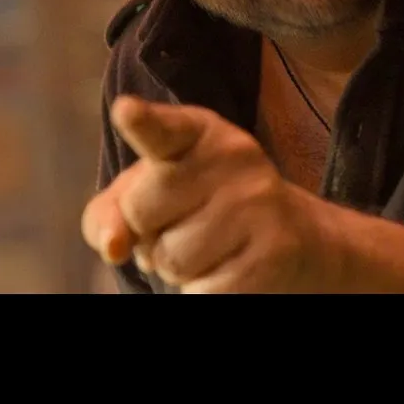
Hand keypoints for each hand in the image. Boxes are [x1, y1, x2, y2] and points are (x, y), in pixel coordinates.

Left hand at [81, 94, 337, 292]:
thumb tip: (113, 247)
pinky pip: (202, 291)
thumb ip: (111, 212)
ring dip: (176, 268)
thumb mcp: (151, 196)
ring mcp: (258, 204)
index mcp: (197, 131)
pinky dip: (202, 291)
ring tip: (209, 248)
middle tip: (184, 224)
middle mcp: (233, 157)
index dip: (142, 122)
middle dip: (148, 231)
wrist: (292, 241)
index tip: (126, 112)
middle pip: (140, 210)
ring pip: (169, 259)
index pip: (163, 128)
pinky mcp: (273, 253)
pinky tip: (229, 270)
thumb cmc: (200, 211)